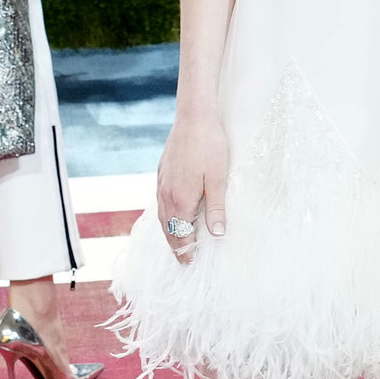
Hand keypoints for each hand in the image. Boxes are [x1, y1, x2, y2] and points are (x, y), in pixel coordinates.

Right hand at [153, 112, 228, 265]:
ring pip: (161, 214)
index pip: (180, 233)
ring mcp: (161, 182)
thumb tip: (217, 234)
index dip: (185, 249)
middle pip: (167, 227)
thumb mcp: (218, 179)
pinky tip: (172, 212)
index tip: (191, 261)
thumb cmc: (209, 146)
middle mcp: (166, 193)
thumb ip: (216, 208)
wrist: (194, 117)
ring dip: (169, 230)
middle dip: (175, 245)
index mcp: (180, 198)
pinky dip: (166, 214)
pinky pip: (160, 200)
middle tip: (183, 258)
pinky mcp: (162, 171)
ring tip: (177, 240)